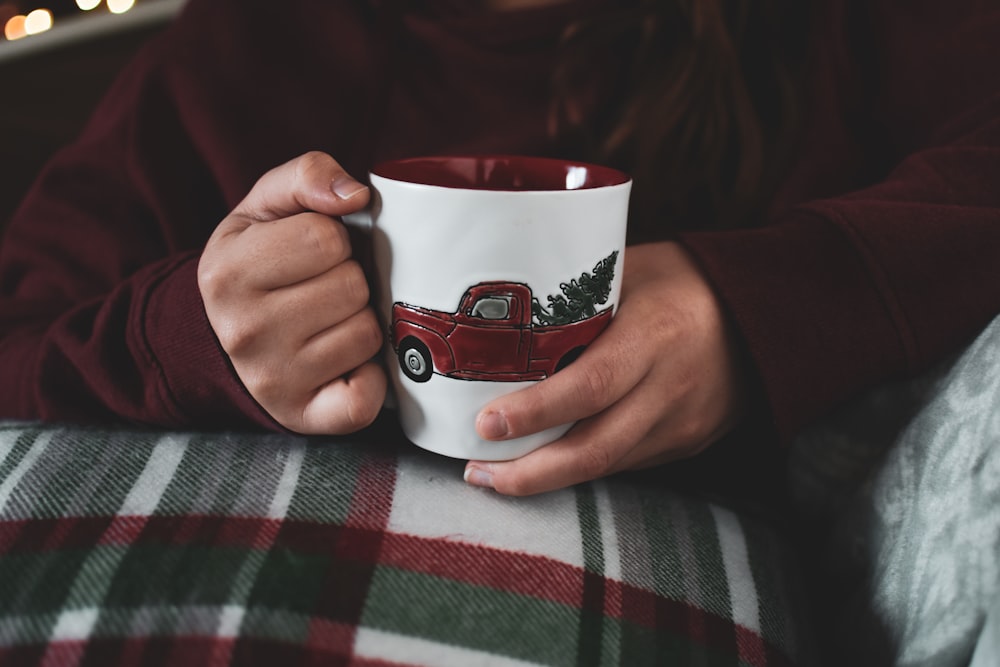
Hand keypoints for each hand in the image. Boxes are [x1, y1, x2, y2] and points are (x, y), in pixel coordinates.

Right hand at [198, 152, 386, 433]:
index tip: (312, 253)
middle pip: (351, 287)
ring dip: (359, 323)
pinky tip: (344, 363)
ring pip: (367, 334)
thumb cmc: (258, 262)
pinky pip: (366, 397)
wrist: (225, 336)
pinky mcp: (304, 417)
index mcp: (228, 272)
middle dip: (349, 280)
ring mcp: (272, 380)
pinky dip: (370, 378)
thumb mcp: (265, 206)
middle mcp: (242, 332)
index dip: (332, 239)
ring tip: (327, 322)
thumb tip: (356, 195)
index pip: (325, 238)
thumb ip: (308, 176)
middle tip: (321, 289)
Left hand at [463, 241, 748, 494]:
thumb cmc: (686, 280)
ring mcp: (683, 424)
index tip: (485, 425)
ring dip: (548, 478)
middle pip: (595, 450)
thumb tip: (506, 317)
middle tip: (477, 473)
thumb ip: (577, 299)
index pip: (590, 387)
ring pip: (607, 465)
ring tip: (496, 475)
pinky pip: (626, 462)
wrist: (767, 312)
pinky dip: (582, 466)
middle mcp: (670, 389)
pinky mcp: (687, 443)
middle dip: (529, 473)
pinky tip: (546, 462)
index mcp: (654, 336)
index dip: (535, 413)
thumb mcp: (631, 271)